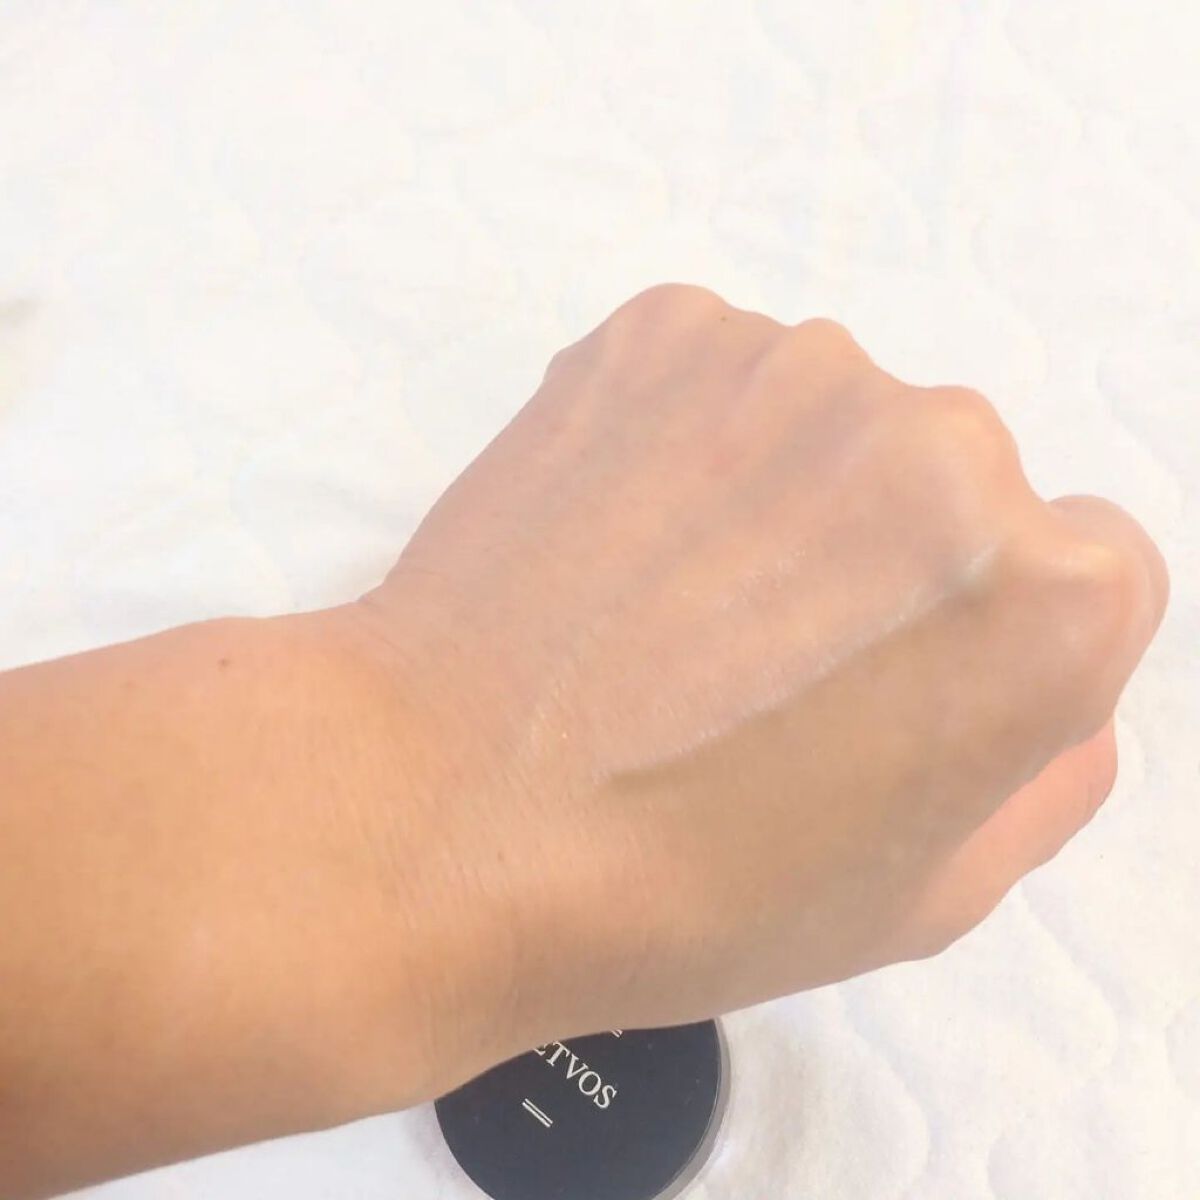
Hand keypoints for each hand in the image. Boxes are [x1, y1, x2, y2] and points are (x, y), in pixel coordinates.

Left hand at [346, 284, 1167, 1088]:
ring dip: (785, 494)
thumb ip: (1044, 774)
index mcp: (1043, 598)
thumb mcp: (923, 894)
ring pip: (836, 423)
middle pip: (960, 485)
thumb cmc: (681, 887)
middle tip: (763, 656)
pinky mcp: (664, 331)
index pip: (1086, 567)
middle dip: (886, 560)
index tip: (889, 682)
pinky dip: (687, 442)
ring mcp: (794, 369)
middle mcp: (947, 447)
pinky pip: (720, 378)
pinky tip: (619, 542)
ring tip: (672, 606)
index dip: (981, 639)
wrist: (439, 810)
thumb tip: (1052, 688)